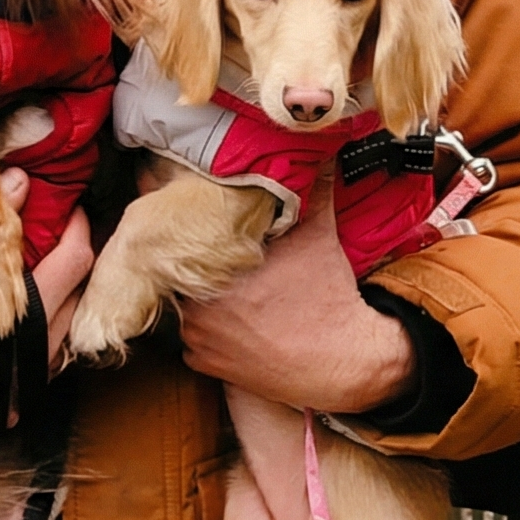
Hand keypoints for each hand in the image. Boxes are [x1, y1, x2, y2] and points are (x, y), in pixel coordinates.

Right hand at [0, 175, 94, 436]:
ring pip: (61, 341)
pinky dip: (37, 343)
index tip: (73, 213)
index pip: (73, 264)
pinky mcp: (6, 412)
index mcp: (13, 318)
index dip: (78, 231)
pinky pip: (39, 371)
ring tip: (41, 281)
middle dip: (72, 269)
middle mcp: (25, 360)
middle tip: (59, 243)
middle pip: (75, 303)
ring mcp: (18, 392)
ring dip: (58, 308)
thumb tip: (21, 181)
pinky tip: (20, 325)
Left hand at [176, 192, 413, 414]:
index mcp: (218, 269)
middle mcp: (199, 306)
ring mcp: (200, 339)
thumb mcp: (320, 236)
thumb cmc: (328, 300)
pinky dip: (206, 328)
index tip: (183, 210)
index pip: (180, 235)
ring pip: (183, 303)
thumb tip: (322, 154)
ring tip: (225, 284)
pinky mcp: (207, 365)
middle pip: (178, 269)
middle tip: (214, 252)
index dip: (182, 220)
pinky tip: (229, 318)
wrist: (342, 362)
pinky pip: (191, 339)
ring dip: (197, 293)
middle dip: (192, 258)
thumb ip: (313, 191)